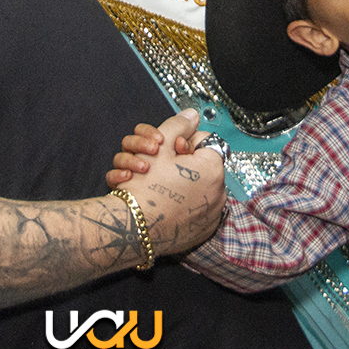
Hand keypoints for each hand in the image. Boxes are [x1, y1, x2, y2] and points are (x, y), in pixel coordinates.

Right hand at [110, 109, 224, 255]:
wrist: (130, 229)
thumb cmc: (144, 187)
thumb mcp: (160, 145)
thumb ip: (178, 125)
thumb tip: (192, 115)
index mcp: (213, 168)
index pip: (203, 141)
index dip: (180, 142)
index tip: (165, 150)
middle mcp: (218, 193)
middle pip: (196, 164)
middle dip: (175, 161)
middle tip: (155, 165)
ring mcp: (209, 215)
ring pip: (191, 187)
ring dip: (172, 180)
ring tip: (150, 182)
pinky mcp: (199, 233)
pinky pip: (190, 210)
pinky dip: (174, 203)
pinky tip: (156, 199)